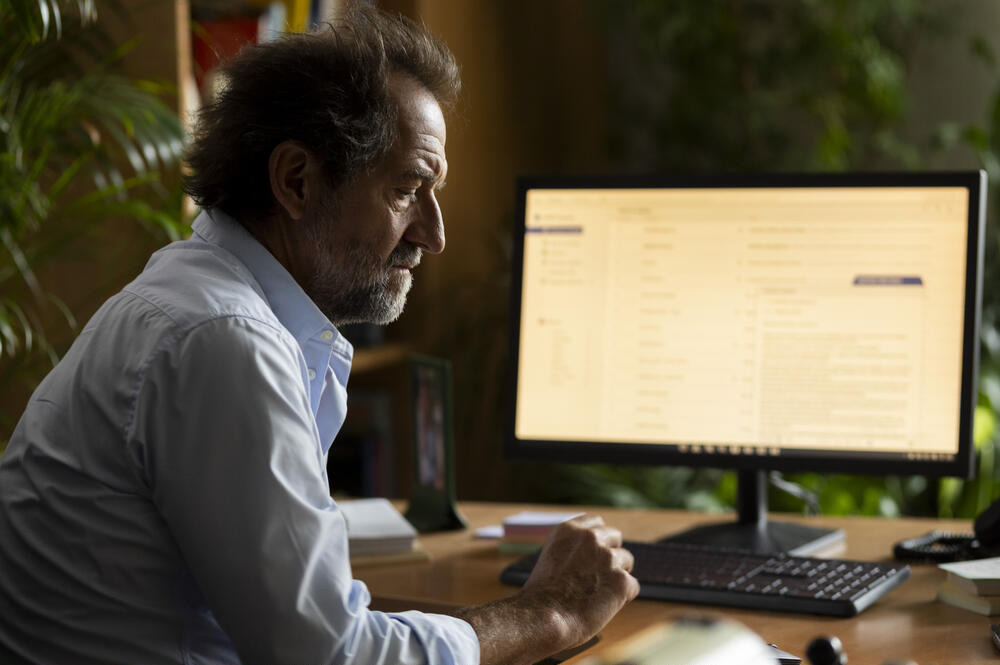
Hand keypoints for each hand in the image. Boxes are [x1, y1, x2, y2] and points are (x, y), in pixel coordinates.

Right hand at [520, 514, 639, 649]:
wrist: (542, 618)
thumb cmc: (542, 596)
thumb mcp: (551, 558)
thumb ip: (572, 549)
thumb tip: (592, 555)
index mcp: (569, 530)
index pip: (596, 522)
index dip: (599, 539)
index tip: (596, 552)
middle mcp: (589, 538)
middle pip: (615, 537)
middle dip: (611, 554)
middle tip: (599, 576)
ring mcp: (607, 557)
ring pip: (626, 561)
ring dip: (616, 575)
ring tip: (597, 594)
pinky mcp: (620, 581)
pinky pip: (632, 586)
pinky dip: (622, 597)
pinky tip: (603, 606)